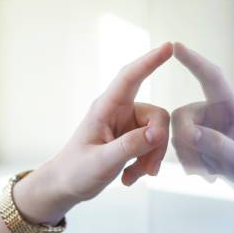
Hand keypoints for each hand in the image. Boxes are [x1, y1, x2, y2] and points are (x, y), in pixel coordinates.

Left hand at [14, 43, 172, 223]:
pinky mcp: (131, 138)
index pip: (130, 77)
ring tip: (134, 176)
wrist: (65, 186)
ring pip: (157, 133)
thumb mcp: (102, 161)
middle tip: (150, 169)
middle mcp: (119, 111)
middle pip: (156, 115)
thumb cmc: (76, 171)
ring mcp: (126, 125)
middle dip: (158, 143)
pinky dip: (146, 163)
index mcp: (106, 108)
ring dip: (151, 157)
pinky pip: (152, 145)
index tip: (168, 46)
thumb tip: (158, 133)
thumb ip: (130, 146)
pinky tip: (130, 177)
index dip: (150, 61)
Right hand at [171, 42, 233, 182]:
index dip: (194, 61)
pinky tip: (210, 174)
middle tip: (203, 167)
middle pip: (182, 115)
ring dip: (193, 158)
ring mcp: (201, 124)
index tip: (176, 46)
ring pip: (177, 135)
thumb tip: (191, 132)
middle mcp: (212, 111)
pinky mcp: (193, 138)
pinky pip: (178, 148)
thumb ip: (219, 146)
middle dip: (187, 141)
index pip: (211, 77)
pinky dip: (191, 164)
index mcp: (230, 105)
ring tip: (216, 173)